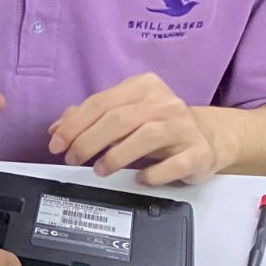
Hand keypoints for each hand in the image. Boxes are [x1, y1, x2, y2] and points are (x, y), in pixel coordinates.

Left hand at [49, 73, 234, 185]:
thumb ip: (91, 118)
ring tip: (100, 171)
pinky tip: (139, 179)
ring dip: (115, 156)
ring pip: (145, 136)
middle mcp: (166, 102)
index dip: (74, 125)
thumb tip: (57, 129)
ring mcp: (185, 127)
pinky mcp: (199, 152)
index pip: (101, 102)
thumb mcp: (125, 115)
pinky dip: (152, 174)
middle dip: (88, 141)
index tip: (57, 144)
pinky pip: (173, 164)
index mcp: (144, 86)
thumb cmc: (159, 126)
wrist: (209, 138)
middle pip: (119, 119)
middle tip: (72, 159)